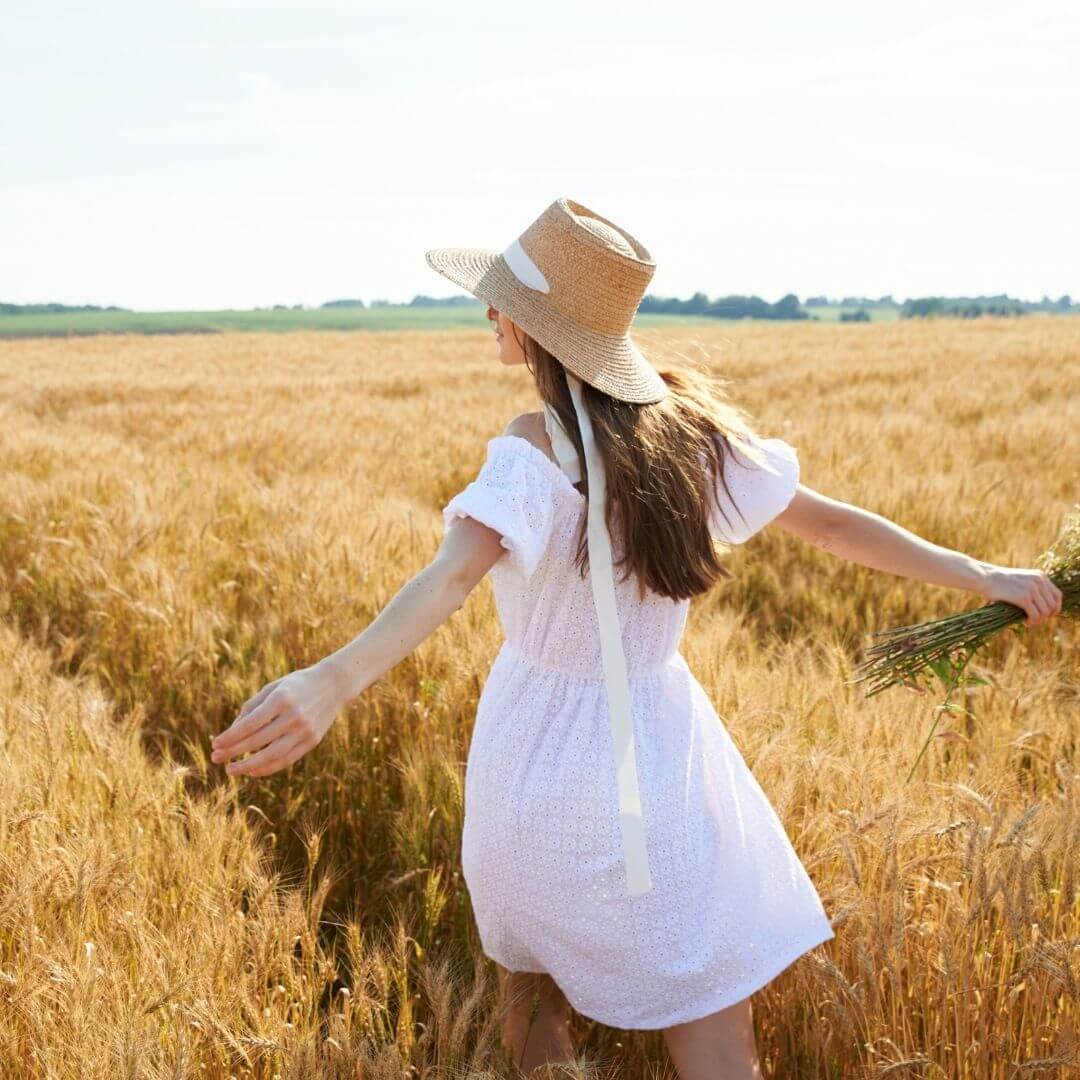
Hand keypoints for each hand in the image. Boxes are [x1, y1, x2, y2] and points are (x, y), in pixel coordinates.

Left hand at [210, 663, 343, 777]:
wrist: (334, 684)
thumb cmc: (296, 684)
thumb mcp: (273, 687)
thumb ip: (252, 707)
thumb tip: (231, 733)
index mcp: (281, 698)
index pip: (250, 724)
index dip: (230, 737)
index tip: (215, 744)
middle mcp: (294, 715)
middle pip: (258, 741)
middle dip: (234, 752)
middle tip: (215, 759)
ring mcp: (305, 730)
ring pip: (272, 755)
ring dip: (248, 766)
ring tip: (230, 771)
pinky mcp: (312, 741)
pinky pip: (287, 759)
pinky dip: (268, 768)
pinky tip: (252, 772)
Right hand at [980, 565, 1063, 625]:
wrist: (985, 577)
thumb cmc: (1000, 582)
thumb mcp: (1022, 580)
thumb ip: (1034, 588)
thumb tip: (1045, 607)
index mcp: (1040, 576)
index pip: (1057, 595)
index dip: (1055, 607)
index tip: (1047, 615)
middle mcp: (1039, 581)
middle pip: (1052, 605)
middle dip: (1046, 615)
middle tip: (1034, 618)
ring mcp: (1032, 589)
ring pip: (1044, 612)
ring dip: (1038, 620)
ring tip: (1028, 620)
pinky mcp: (1023, 598)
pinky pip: (1035, 615)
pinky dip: (1032, 621)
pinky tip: (1025, 621)